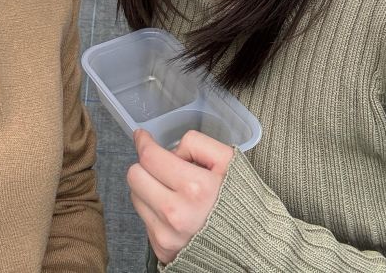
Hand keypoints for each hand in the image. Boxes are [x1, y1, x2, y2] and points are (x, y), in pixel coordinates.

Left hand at [126, 127, 234, 264]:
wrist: (250, 244)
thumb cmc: (240, 199)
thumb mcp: (228, 160)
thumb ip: (197, 144)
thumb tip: (171, 150)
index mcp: (195, 188)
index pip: (150, 157)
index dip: (143, 142)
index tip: (142, 136)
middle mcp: (177, 214)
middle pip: (134, 176)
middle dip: (145, 165)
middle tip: (160, 165)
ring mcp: (167, 235)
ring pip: (135, 196)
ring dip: (148, 187)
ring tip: (172, 190)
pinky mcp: (162, 249)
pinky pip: (145, 219)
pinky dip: (155, 210)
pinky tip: (175, 209)